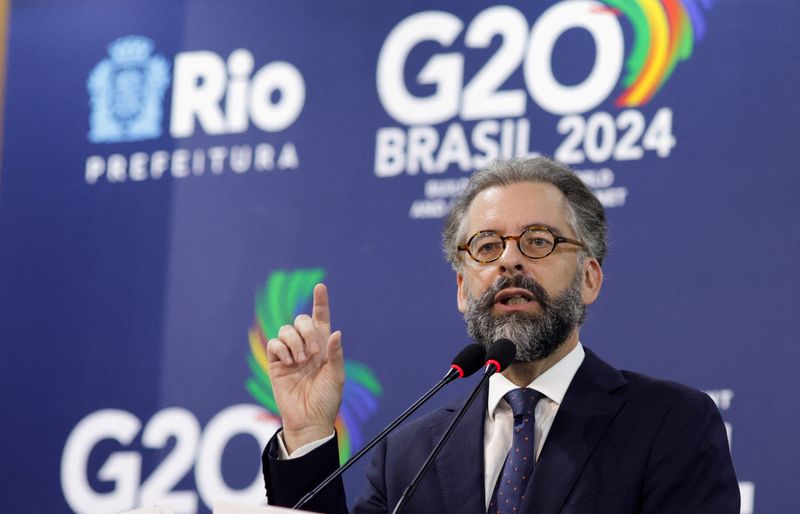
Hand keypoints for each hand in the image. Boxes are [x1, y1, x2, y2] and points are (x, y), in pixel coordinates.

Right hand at [266, 283, 344, 452]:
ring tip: (300, 361)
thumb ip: (335, 354)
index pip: (321, 319)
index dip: (320, 302)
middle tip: (314, 352)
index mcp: (324, 347)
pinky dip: (281, 349)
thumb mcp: (337, 377)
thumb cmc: (327, 400)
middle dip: (307, 331)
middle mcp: (306, 347)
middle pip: (301, 321)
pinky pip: (274, 344)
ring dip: (294, 342)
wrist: (309, 420)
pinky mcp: (276, 363)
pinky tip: (289, 363)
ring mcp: (290, 354)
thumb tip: (337, 332)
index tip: (320, 286)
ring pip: (286, 330)